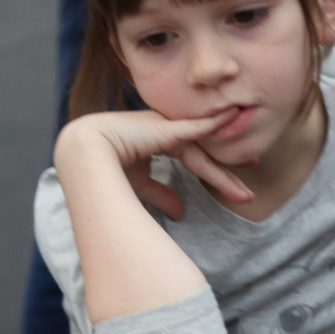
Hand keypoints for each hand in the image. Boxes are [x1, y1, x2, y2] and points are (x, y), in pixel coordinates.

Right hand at [56, 109, 255, 222]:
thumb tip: (181, 213)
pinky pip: (196, 130)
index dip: (213, 171)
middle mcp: (163, 130)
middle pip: (202, 154)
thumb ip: (161, 194)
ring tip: (248, 184)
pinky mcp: (164, 126)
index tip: (235, 185)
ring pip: (202, 150)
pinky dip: (215, 125)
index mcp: (156, 142)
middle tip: (251, 181)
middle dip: (226, 170)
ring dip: (224, 171)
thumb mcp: (139, 186)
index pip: (192, 157)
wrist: (83, 155)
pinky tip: (232, 120)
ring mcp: (164, 126)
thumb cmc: (104, 170)